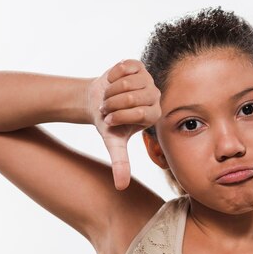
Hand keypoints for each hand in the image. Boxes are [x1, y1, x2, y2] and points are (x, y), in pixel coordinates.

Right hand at [87, 59, 161, 189]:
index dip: (118, 116)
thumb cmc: (108, 124)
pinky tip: (112, 82)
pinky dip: (111, 76)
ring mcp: (148, 79)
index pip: (138, 112)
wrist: (97, 101)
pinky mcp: (138, 66)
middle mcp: (155, 96)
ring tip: (109, 97)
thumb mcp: (113, 144)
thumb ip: (120, 163)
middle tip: (107, 109)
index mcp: (154, 114)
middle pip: (130, 97)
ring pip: (125, 83)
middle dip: (111, 104)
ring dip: (109, 91)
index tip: (110, 121)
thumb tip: (121, 187)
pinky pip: (122, 68)